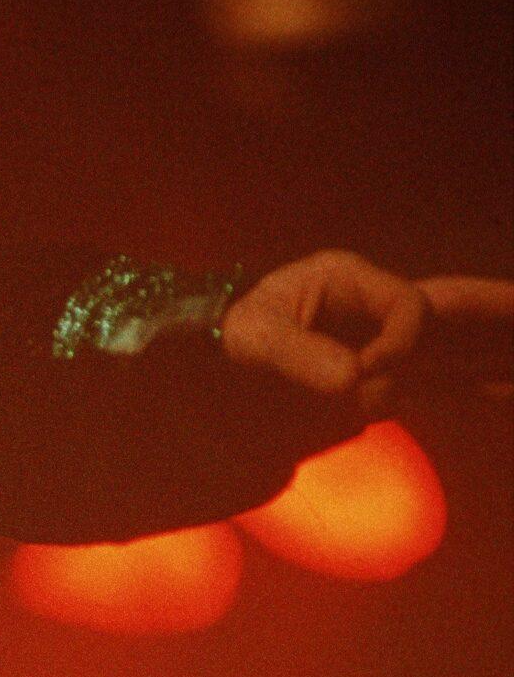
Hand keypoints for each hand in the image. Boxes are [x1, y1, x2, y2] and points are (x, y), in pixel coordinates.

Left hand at [223, 250, 513, 417]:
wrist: (193, 375)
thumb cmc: (222, 340)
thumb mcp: (251, 340)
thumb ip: (299, 357)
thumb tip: (356, 381)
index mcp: (349, 282)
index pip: (409, 308)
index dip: (400, 343)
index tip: (363, 378)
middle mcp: (373, 309)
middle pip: (456, 310)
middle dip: (501, 315)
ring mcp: (379, 344)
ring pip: (456, 346)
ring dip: (494, 357)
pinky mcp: (375, 380)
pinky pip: (440, 381)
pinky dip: (476, 385)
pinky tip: (505, 394)